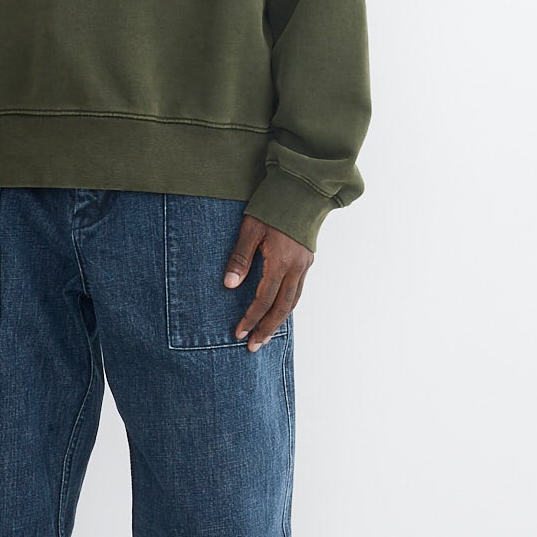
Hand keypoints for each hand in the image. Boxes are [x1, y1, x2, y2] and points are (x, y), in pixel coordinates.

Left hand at [224, 215, 311, 349]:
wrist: (302, 189)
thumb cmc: (272, 206)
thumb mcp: (250, 229)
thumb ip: (240, 258)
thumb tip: (229, 286)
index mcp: (280, 261)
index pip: (263, 299)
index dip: (250, 318)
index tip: (238, 332)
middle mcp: (296, 267)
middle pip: (281, 307)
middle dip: (267, 329)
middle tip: (253, 346)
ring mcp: (304, 264)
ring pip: (293, 301)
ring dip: (279, 321)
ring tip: (266, 336)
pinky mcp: (307, 260)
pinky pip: (298, 290)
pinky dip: (288, 305)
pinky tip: (279, 312)